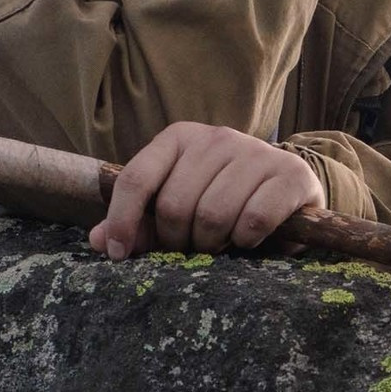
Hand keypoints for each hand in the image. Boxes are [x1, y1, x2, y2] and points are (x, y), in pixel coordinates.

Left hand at [87, 122, 324, 256]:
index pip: (136, 178)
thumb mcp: (179, 207)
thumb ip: (139, 223)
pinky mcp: (290, 175)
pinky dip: (246, 240)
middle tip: (191, 248)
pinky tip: (248, 238)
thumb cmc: (225, 201)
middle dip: (178, 240)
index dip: (122, 220)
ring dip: (213, 243)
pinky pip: (253, 219)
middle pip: (174, 205)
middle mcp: (218, 137)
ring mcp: (256, 152)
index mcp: (181, 138)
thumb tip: (100, 241)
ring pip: (213, 215)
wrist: (290, 193)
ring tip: (220, 243)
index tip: (120, 254)